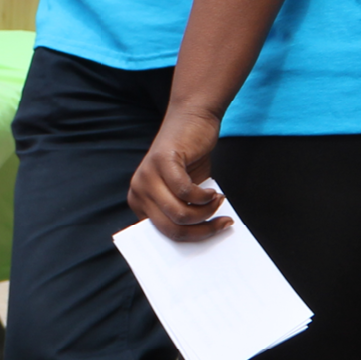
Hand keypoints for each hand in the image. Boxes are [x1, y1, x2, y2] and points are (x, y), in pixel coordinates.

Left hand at [128, 107, 229, 240]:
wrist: (192, 119)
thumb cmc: (189, 159)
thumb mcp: (183, 193)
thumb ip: (185, 213)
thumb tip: (202, 239)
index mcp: (140, 202)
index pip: (162, 235)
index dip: (191, 240)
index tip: (213, 237)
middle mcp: (138, 190)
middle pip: (171, 228)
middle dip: (202, 230)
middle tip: (222, 221)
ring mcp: (147, 176)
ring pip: (179, 214)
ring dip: (206, 212)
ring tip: (217, 201)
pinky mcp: (162, 161)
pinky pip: (185, 192)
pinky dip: (204, 196)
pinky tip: (213, 191)